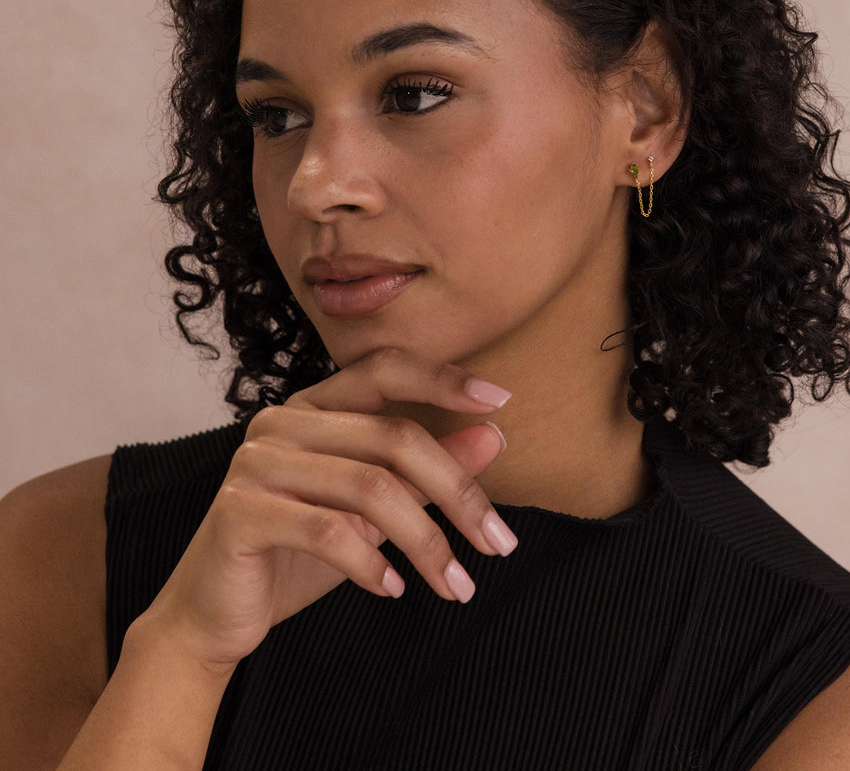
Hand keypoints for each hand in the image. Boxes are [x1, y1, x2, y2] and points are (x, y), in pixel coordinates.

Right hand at [136, 348, 516, 674]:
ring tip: (456, 584)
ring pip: (368, 487)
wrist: (217, 612)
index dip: (442, 379)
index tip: (499, 400)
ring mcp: (257, 462)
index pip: (385, 369)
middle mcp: (282, 421)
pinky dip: (370, 564)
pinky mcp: (238, 511)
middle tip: (499, 542)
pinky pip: (326, 530)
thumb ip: (426, 469)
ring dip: (425, 541)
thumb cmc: (300, 553)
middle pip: (393, 437)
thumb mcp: (375, 509)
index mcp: (315, 406)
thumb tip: (493, 435)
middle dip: (458, 491)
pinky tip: (395, 590)